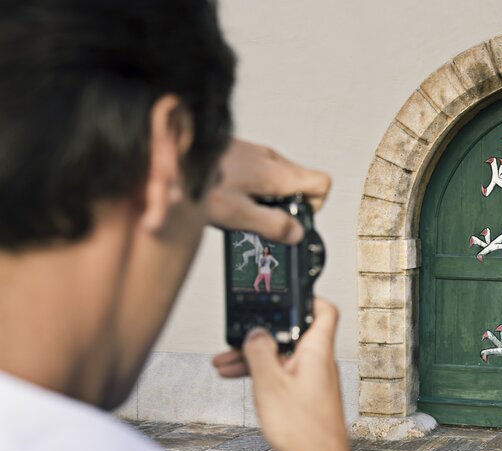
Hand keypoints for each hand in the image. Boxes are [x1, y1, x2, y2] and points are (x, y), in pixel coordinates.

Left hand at [207, 139, 330, 242]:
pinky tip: (228, 197)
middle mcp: (270, 158)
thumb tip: (296, 234)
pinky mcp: (239, 152)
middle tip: (260, 220)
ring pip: (279, 178)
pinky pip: (259, 172)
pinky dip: (252, 187)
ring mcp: (255, 153)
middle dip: (286, 206)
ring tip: (240, 210)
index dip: (314, 207)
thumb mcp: (237, 214)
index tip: (293, 220)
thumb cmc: (196, 180)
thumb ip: (272, 225)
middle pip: (300, 183)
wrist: (166, 153)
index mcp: (276, 172)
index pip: (321, 183)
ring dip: (267, 198)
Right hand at [212, 299, 351, 450]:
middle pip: (291, 334)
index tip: (282, 295)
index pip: (323, 310)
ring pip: (282, 356)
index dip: (306, 297)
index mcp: (317, 350)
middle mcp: (318, 361)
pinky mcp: (305, 396)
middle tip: (236, 338)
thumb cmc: (303, 427)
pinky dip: (261, 374)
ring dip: (254, 357)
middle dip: (262, 334)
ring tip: (223, 364)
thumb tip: (255, 332)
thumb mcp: (269, 383)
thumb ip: (259, 352)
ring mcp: (312, 379)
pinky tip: (237, 378)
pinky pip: (281, 375)